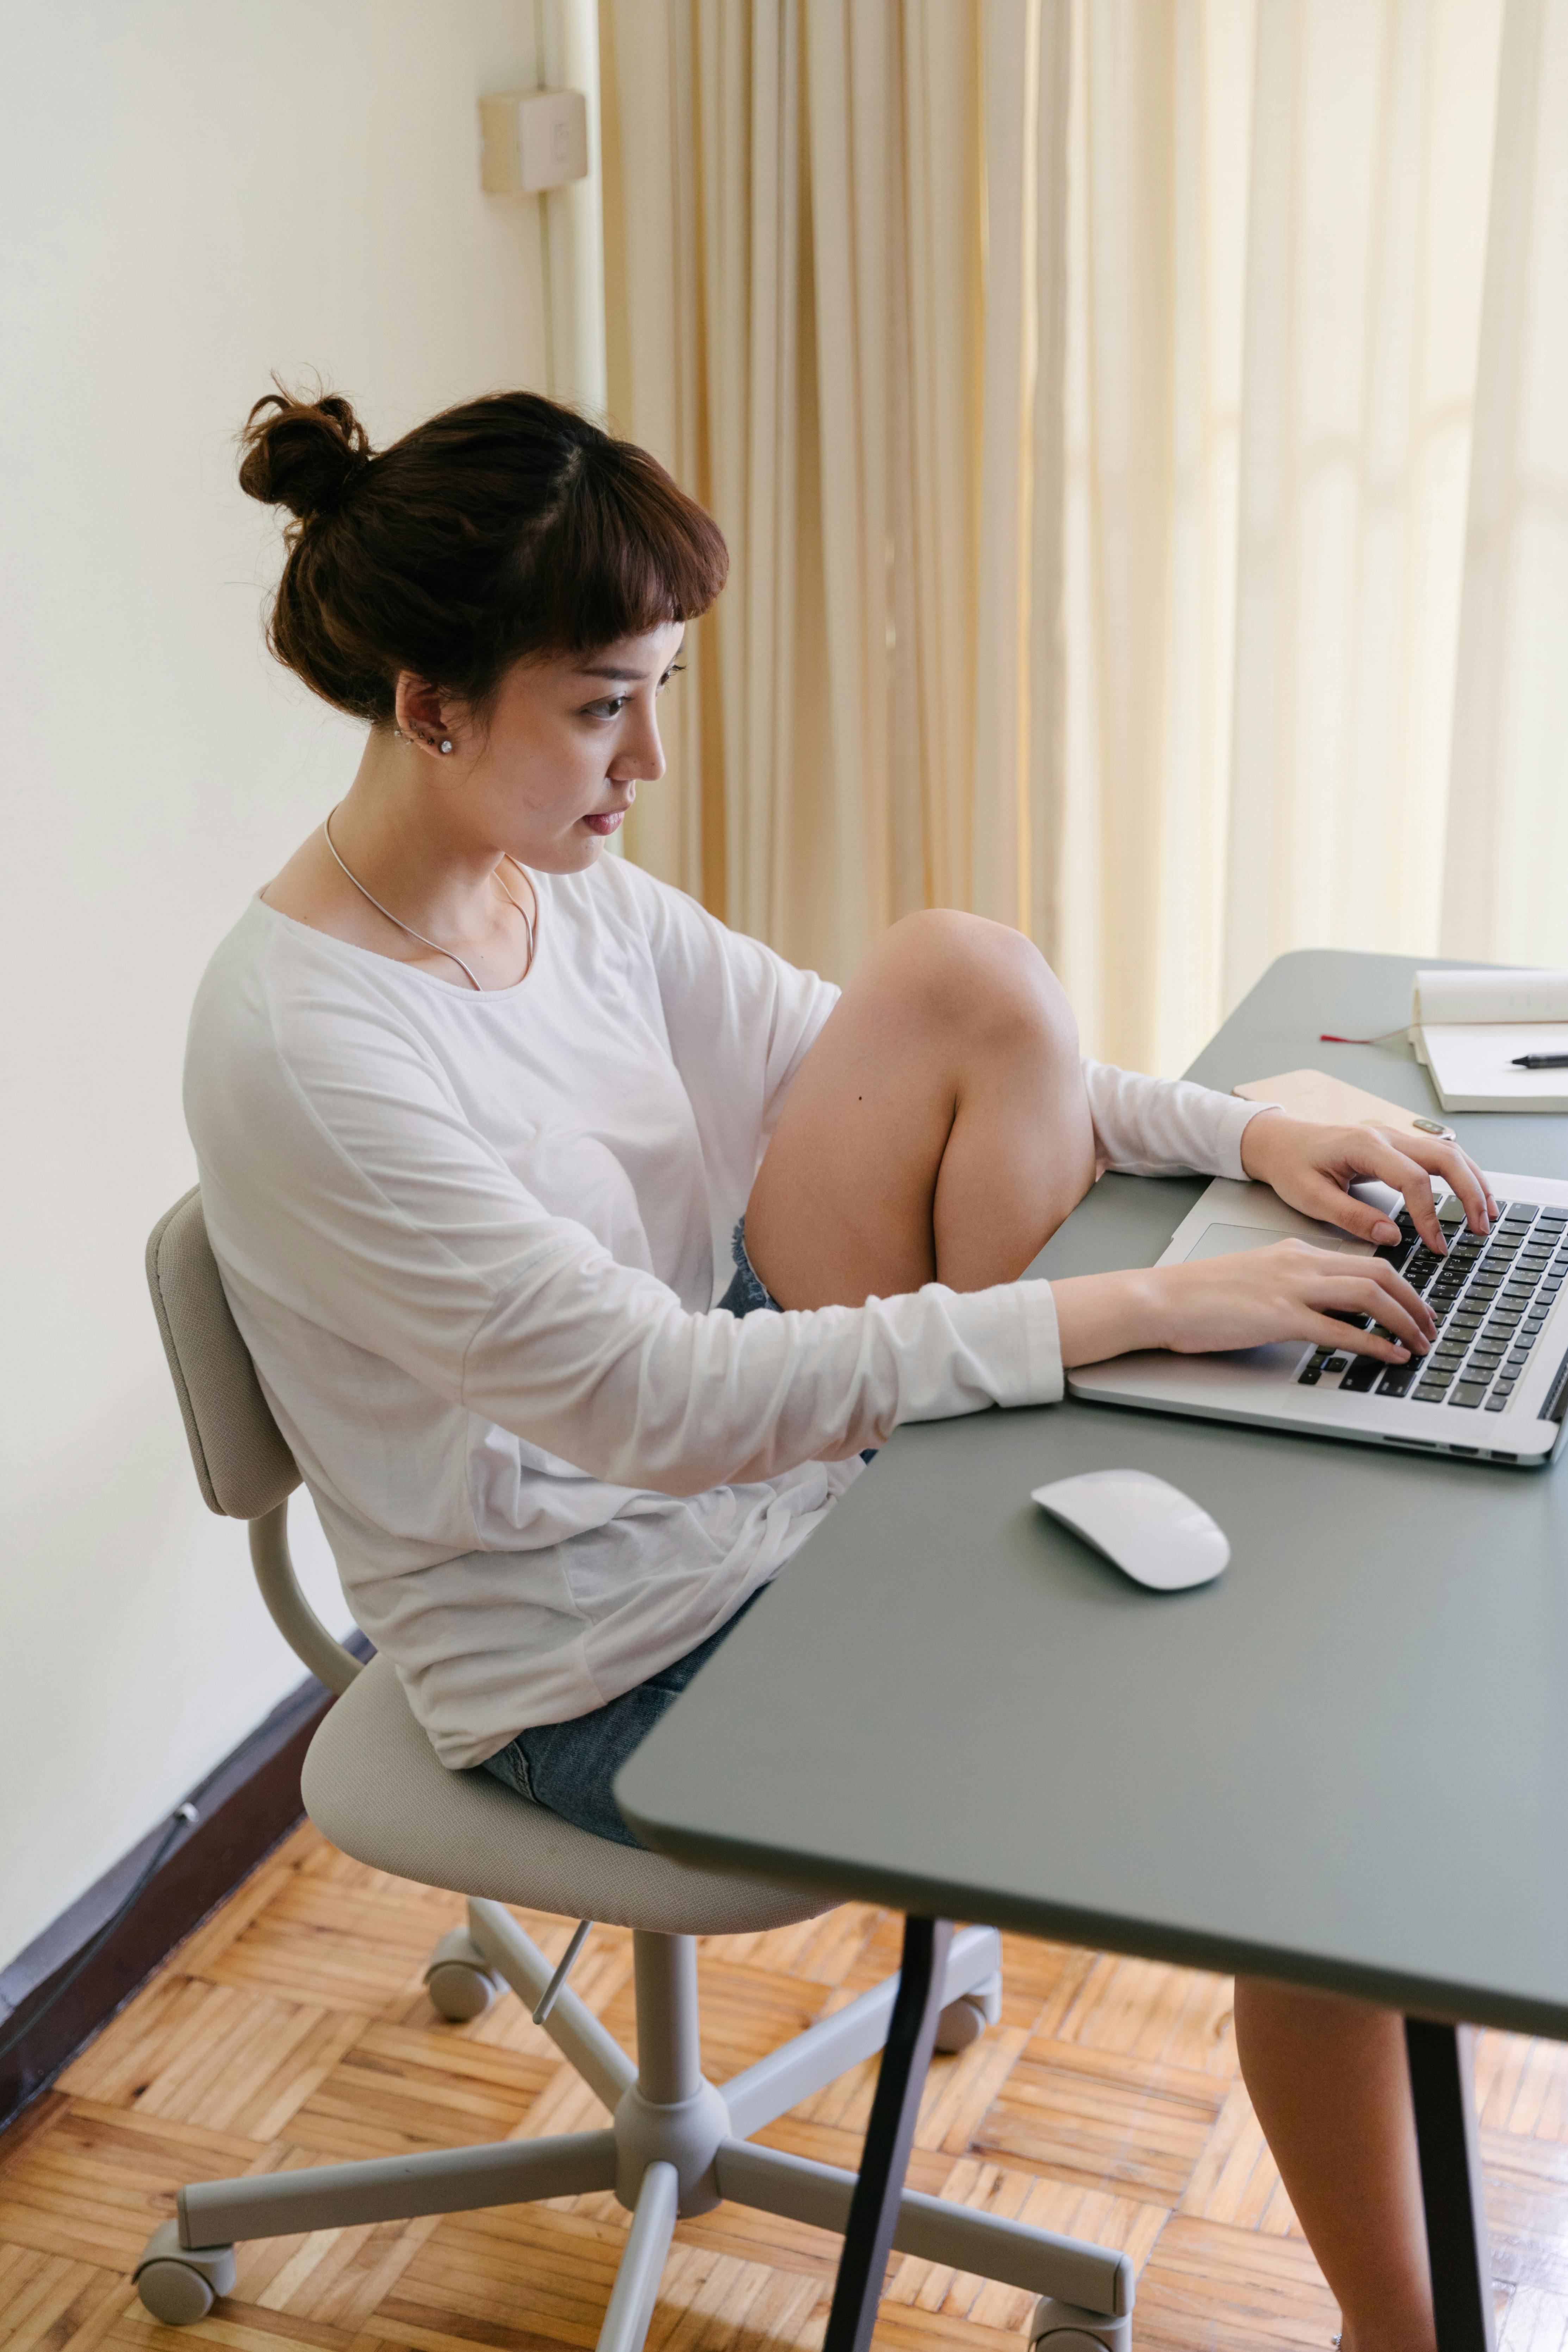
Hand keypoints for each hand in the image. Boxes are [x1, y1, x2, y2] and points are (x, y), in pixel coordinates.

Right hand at [1054, 1240, 1435, 1368]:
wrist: (1160, 1298)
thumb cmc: (1198, 1295)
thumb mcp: (1254, 1277)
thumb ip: (1291, 1284)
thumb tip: (1322, 1308)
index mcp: (1294, 1252)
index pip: (1362, 1259)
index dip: (1399, 1283)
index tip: (1414, 1304)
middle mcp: (1299, 1263)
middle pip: (1378, 1272)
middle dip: (1414, 1300)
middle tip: (1430, 1325)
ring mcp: (1291, 1288)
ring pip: (1369, 1295)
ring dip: (1404, 1320)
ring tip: (1420, 1343)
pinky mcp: (1280, 1318)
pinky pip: (1341, 1330)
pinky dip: (1375, 1344)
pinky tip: (1390, 1356)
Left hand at [1238, 1111, 1496, 1254]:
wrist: (1279, 1142)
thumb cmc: (1291, 1166)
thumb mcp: (1311, 1198)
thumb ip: (1352, 1217)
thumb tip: (1391, 1236)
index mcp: (1364, 1147)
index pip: (1413, 1180)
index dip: (1430, 1215)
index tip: (1437, 1245)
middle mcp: (1386, 1136)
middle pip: (1445, 1157)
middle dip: (1469, 1193)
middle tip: (1481, 1228)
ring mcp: (1394, 1137)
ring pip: (1449, 1152)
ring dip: (1473, 1181)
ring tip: (1487, 1214)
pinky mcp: (1396, 1146)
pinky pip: (1439, 1154)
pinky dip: (1460, 1174)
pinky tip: (1470, 1195)